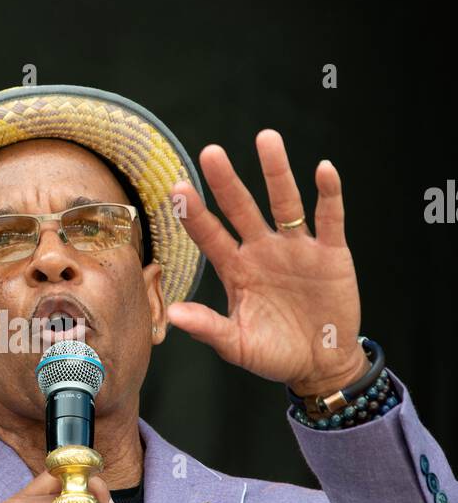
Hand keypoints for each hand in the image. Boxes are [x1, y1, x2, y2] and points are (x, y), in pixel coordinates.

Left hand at [166, 130, 367, 395]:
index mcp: (236, 269)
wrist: (321, 364)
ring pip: (285, 202)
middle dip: (227, 181)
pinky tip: (323, 170)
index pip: (210, 236)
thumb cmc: (274, 354)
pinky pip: (329, 217)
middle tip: (211, 152)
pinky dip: (329, 194)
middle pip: (242, 208)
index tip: (177, 189)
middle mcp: (262, 250)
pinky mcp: (330, 252)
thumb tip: (172, 313)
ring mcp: (296, 248)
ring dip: (276, 172)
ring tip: (266, 139)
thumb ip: (208, 327)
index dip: (195, 214)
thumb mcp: (237, 345)